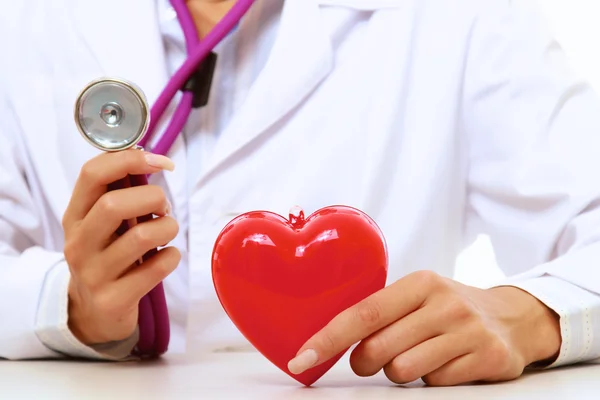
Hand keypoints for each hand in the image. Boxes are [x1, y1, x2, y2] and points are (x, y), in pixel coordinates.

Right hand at [61, 150, 179, 344]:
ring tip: (167, 232)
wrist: (92, 314)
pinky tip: (166, 257)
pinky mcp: (113, 300)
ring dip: (168, 228)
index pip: (92, 174)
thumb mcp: (101, 224)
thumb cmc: (106, 256)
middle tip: (163, 208)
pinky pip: (157, 268)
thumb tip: (147, 156)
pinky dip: (172, 257)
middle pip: (114, 205)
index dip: (130, 160)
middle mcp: (78, 243)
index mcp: (74, 216)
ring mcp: (93, 274)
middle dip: (153, 198)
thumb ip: (118, 192)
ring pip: (142, 237)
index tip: (162, 162)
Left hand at [288, 270, 560, 385]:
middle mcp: (444, 303)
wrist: (514, 318)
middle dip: (365, 362)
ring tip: (415, 357)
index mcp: (419, 283)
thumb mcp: (418, 296)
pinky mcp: (487, 357)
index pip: (363, 314)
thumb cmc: (450, 308)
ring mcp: (467, 330)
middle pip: (378, 349)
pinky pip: (435, 383)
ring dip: (398, 372)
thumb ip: (381, 313)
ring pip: (403, 370)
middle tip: (372, 358)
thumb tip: (331, 340)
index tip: (302, 359)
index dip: (328, 338)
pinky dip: (430, 380)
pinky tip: (444, 363)